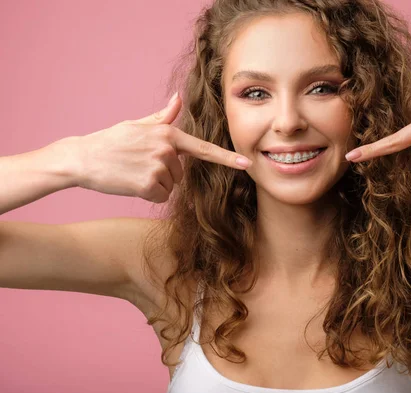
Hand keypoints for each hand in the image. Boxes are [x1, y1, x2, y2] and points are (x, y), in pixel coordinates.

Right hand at [71, 92, 252, 202]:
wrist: (83, 158)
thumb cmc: (112, 141)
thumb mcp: (139, 125)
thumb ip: (164, 116)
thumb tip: (178, 97)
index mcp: (169, 134)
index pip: (204, 148)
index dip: (227, 158)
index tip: (246, 164)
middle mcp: (168, 149)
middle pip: (182, 173)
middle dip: (165, 173)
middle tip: (139, 164)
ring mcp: (159, 167)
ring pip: (171, 186)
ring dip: (155, 184)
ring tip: (134, 172)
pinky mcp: (149, 185)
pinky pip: (161, 196)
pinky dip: (148, 194)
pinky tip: (132, 183)